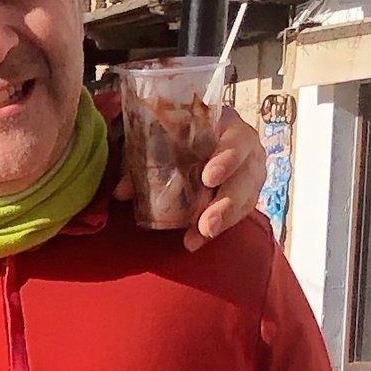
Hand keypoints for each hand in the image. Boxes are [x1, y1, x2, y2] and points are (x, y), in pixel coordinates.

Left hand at [119, 101, 265, 251]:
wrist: (201, 136)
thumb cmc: (184, 132)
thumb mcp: (165, 136)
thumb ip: (144, 157)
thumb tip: (121, 191)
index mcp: (231, 128)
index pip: (237, 142)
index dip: (226, 159)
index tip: (208, 179)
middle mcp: (247, 153)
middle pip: (246, 178)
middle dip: (227, 203)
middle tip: (207, 223)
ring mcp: (249, 176)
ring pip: (245, 200)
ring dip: (223, 221)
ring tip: (200, 236)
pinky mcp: (244, 197)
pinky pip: (235, 217)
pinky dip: (211, 231)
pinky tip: (194, 241)